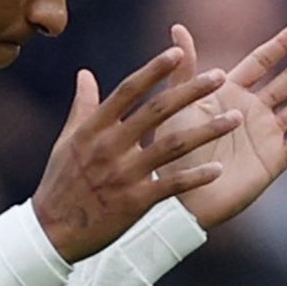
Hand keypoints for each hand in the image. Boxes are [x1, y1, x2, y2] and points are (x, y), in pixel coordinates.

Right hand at [32, 46, 244, 262]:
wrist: (52, 233)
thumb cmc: (60, 183)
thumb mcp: (67, 141)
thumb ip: (83, 106)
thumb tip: (85, 73)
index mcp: (94, 129)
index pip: (128, 90)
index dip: (153, 70)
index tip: (178, 52)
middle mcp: (110, 147)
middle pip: (156, 111)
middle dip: (190, 91)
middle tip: (220, 75)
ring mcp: (124, 174)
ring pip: (172, 145)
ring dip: (206, 130)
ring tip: (235, 119)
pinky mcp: (134, 202)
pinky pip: (171, 186)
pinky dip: (195, 177)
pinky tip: (218, 168)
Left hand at [156, 21, 286, 228]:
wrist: (180, 196)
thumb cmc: (171, 150)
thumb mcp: (177, 105)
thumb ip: (185, 70)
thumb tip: (178, 27)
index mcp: (231, 92)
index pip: (264, 61)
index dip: (284, 44)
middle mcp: (253, 109)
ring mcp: (266, 134)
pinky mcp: (274, 160)